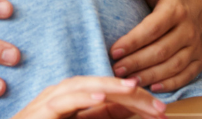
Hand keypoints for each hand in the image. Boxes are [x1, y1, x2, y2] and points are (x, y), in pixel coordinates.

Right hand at [13, 77, 165, 118]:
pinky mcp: (39, 113)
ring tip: (133, 88)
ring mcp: (49, 102)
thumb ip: (104, 117)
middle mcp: (62, 96)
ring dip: (109, 86)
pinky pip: (63, 101)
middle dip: (131, 94)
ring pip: (82, 86)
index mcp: (74, 100)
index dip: (137, 100)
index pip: (110, 94)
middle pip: (100, 86)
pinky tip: (99, 96)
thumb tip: (133, 109)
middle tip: (158, 106)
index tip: (161, 111)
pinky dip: (82, 96)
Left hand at [108, 0, 201, 93]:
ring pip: (173, 66)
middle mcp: (188, 29)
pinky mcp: (199, 59)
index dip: (133, 41)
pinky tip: (153, 88)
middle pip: (161, 51)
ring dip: (150, 76)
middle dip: (137, 63)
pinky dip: (171, 84)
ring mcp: (195, 46)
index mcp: (176, 9)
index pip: (153, 28)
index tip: (114, 50)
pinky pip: (186, 76)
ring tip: (129, 82)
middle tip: (116, 70)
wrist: (200, 3)